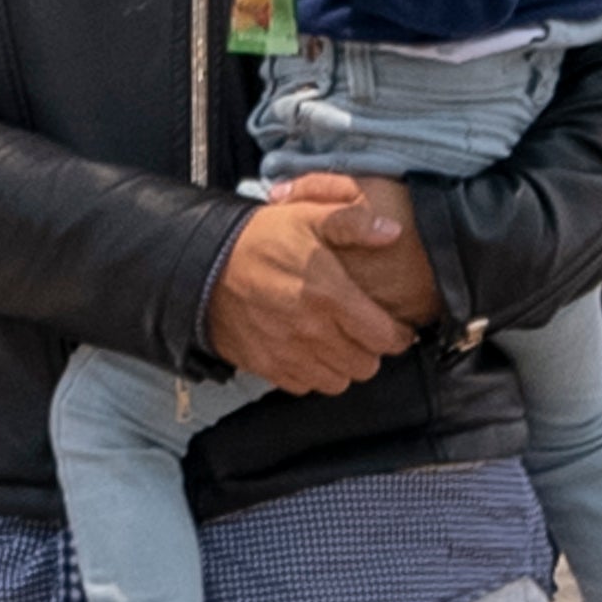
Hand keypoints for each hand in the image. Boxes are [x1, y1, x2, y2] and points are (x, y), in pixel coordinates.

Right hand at [207, 174, 435, 397]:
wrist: (203, 265)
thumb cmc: (259, 241)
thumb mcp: (307, 216)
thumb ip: (353, 222)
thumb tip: (392, 230)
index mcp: (329, 295)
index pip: (385, 338)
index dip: (398, 335)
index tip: (396, 328)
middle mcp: (312, 331)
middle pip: (365, 365)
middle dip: (371, 350)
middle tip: (365, 333)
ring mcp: (288, 353)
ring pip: (338, 381)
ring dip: (343, 365)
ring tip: (338, 343)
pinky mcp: (267, 366)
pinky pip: (304, 386)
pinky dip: (312, 373)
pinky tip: (309, 351)